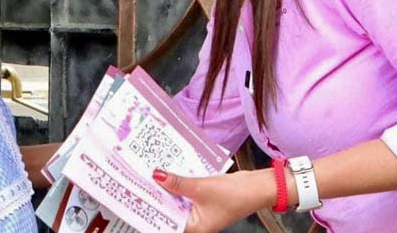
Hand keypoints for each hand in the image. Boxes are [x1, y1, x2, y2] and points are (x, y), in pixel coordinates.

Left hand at [153, 168, 277, 232]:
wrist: (258, 187)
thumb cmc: (235, 196)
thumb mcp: (200, 187)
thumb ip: (177, 182)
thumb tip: (157, 176)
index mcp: (193, 227)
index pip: (166, 221)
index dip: (152, 210)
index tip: (138, 197)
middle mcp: (195, 221)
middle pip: (170, 209)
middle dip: (158, 195)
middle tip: (141, 180)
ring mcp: (199, 209)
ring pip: (177, 198)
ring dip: (168, 187)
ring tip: (152, 173)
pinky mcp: (204, 198)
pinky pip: (186, 190)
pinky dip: (179, 181)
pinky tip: (170, 170)